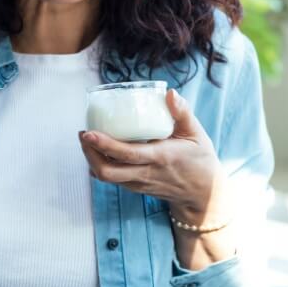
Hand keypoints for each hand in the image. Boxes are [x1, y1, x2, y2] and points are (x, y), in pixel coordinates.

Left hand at [78, 88, 226, 217]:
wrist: (203, 193)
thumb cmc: (200, 159)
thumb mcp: (196, 134)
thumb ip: (183, 112)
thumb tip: (169, 92)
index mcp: (161, 158)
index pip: (127, 154)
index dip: (104, 144)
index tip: (89, 132)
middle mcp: (146, 173)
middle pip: (108, 171)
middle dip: (89, 153)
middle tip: (84, 133)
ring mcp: (139, 183)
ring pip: (107, 177)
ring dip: (92, 159)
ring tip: (87, 139)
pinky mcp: (136, 188)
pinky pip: (113, 179)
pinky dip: (101, 165)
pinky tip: (98, 150)